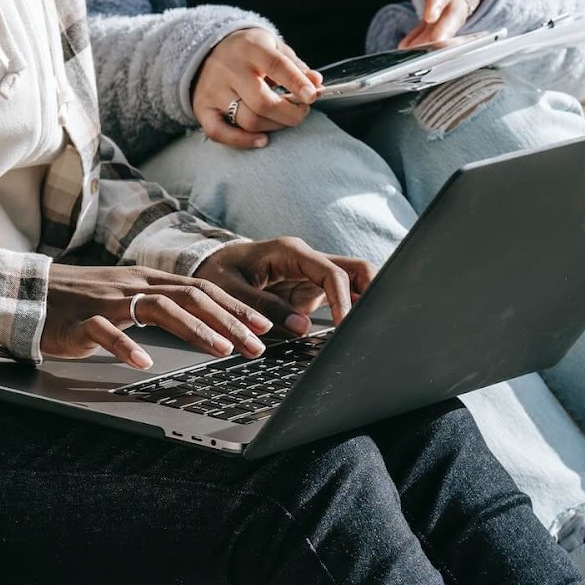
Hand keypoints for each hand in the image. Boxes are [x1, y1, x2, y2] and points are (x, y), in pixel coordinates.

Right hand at [43, 264, 273, 369]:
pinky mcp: (81, 320)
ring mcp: (107, 301)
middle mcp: (133, 284)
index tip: (264, 326)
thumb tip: (202, 325)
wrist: (28, 294)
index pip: (202, 288)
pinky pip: (106, 331)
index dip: (235, 307)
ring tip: (220, 350)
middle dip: (229, 320)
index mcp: (147, 279)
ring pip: (159, 307)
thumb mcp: (126, 299)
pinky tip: (144, 363)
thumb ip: (159, 307)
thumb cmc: (81, 302)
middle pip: (191, 296)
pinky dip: (127, 346)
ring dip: (195, 329)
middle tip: (257, 345)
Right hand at [192, 28, 324, 148]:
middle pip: (262, 103)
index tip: (312, 96)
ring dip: (274, 126)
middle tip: (301, 111)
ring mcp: (213, 91)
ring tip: (283, 120)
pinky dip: (243, 141)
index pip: (276, 66)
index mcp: (250, 49)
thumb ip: (295, 66)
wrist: (206, 49)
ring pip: (247, 121)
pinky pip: (220, 133)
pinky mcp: (202, 109)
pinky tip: (262, 140)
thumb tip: (316, 83)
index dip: (297, 83)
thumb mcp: (273, 47)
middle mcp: (229, 70)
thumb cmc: (248, 52)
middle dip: (289, 114)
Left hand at [196, 238, 373, 335]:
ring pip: (354, 281)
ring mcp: (312, 275)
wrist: (209, 265)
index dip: (344, 299)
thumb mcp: (232, 291)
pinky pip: (339, 297)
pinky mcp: (310, 290)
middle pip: (355, 269)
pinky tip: (353, 331)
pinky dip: (350, 311)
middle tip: (374, 322)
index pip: (331, 273)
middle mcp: (307, 260)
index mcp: (291, 252)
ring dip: (364, 301)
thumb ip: (264, 307)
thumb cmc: (218, 272)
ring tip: (370, 328)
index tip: (346, 326)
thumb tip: (301, 327)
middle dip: (372, 291)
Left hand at [373, 0, 490, 48]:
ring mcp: (466, 0)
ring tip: (415, 52)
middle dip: (446, 29)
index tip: (430, 15)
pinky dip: (429, 38)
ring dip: (435, 38)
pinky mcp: (458, 12)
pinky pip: (444, 26)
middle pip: (458, 9)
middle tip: (432, 45)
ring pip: (452, 23)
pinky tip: (412, 48)